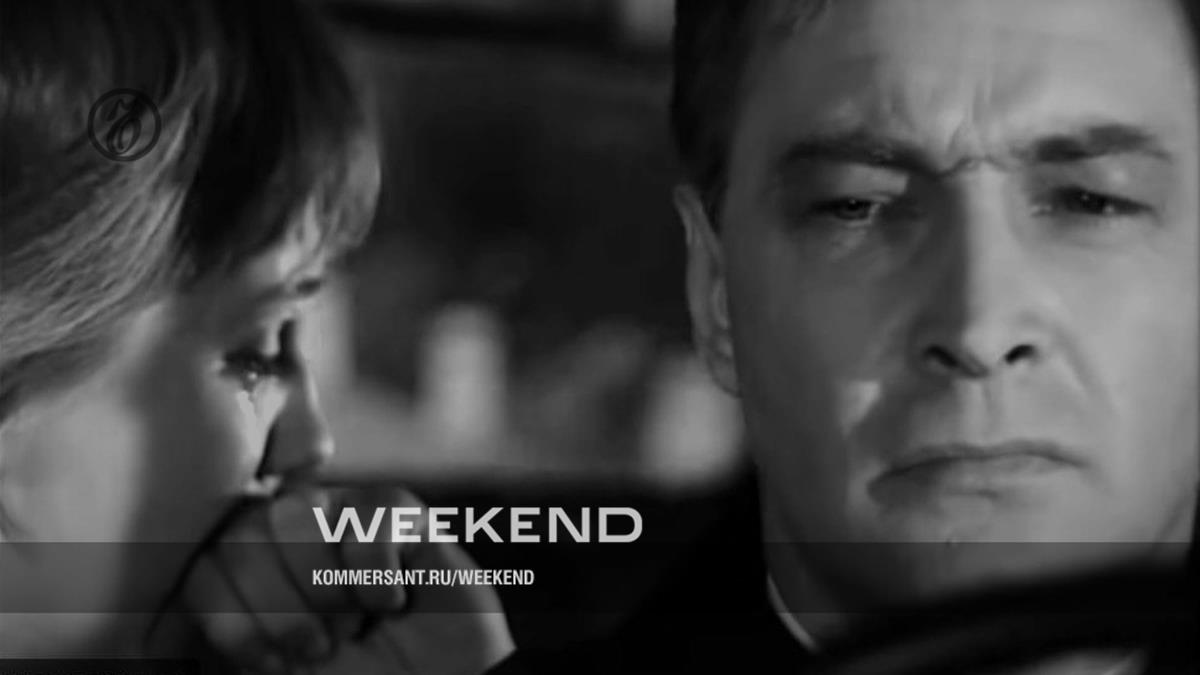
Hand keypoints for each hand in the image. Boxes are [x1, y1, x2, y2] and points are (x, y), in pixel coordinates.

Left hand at [179, 486, 513, 673]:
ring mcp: (340, 518)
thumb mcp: (275, 674)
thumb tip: (158, 634)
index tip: (270, 666)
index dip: (233, 620)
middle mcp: (284, 538)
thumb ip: (229, 639)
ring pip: (297, 510)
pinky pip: (370, 511)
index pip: (202, 568)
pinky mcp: (397, 514)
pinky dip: (377, 570)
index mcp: (244, 580)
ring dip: (325, 587)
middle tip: (319, 648)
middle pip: (243, 533)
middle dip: (280, 607)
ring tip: (354, 624)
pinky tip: (394, 601)